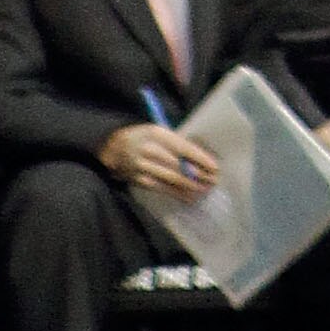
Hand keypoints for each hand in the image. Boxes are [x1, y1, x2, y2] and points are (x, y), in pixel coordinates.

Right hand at [100, 125, 218, 194]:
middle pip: (180, 166)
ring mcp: (144, 167)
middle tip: (214, 180)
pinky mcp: (141, 181)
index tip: (215, 166)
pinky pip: (164, 189)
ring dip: (192, 186)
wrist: (114, 149)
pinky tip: (191, 197)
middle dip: (200, 175)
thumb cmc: (143, 138)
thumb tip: (200, 158)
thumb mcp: (158, 132)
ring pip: (173, 179)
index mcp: (157, 134)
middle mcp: (150, 151)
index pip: (183, 148)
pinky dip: (179, 194)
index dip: (200, 159)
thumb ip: (176, 143)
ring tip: (206, 189)